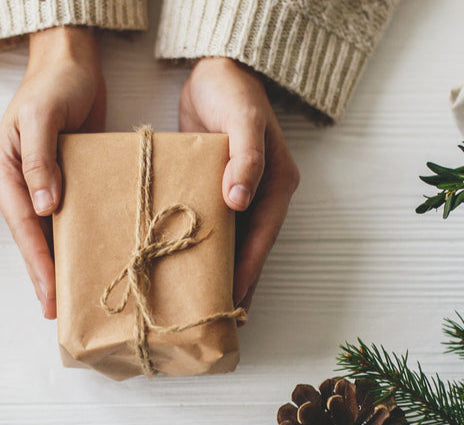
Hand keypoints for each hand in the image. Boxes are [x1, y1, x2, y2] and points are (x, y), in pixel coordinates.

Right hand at [0, 26, 105, 318]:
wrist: (73, 63)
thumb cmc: (55, 84)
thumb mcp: (42, 115)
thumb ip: (39, 159)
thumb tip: (44, 206)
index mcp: (2, 169)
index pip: (21, 224)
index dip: (36, 261)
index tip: (49, 293)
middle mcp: (17, 182)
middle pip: (30, 236)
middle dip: (43, 274)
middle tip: (58, 311)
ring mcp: (39, 183)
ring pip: (47, 232)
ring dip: (58, 262)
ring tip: (70, 298)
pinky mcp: (63, 181)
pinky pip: (67, 217)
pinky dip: (74, 239)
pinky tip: (87, 260)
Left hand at [179, 57, 299, 315]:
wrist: (216, 66)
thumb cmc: (232, 90)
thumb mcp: (243, 120)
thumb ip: (244, 159)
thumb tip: (240, 201)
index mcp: (278, 184)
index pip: (261, 238)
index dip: (247, 270)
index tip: (232, 299)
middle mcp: (262, 194)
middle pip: (249, 248)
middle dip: (236, 283)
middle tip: (217, 319)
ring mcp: (240, 192)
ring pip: (232, 242)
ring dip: (219, 271)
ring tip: (203, 305)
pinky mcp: (216, 187)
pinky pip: (212, 224)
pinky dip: (203, 247)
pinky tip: (185, 267)